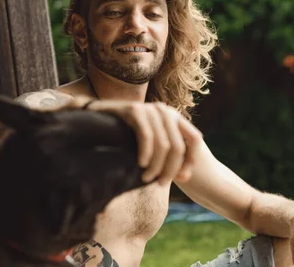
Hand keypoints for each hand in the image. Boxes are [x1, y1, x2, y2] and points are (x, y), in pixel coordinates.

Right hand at [84, 99, 202, 184]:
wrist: (98, 117)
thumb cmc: (127, 136)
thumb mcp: (152, 144)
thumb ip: (169, 156)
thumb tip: (187, 178)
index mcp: (174, 117)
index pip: (195, 138)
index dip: (192, 161)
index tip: (183, 179)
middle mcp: (165, 110)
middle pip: (178, 146)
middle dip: (171, 169)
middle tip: (160, 183)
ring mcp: (150, 109)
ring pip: (163, 145)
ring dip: (156, 166)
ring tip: (147, 178)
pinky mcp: (134, 110)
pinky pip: (146, 136)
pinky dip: (145, 153)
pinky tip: (140, 164)